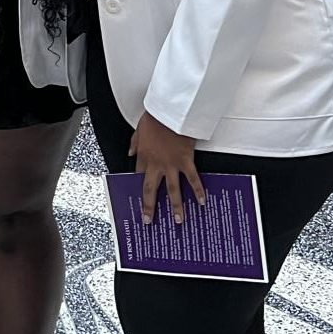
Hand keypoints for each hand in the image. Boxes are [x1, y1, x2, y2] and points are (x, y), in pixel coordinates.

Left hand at [130, 109, 205, 226]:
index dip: (138, 189)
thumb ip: (134, 143)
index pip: (139, 177)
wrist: (169, 112)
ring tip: (179, 219)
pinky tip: (202, 201)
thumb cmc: (155, 117)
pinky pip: (192, 179)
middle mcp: (156, 164)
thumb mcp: (138, 129)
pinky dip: (198, 190)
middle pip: (151, 190)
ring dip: (176, 206)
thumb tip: (130, 151)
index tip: (138, 199)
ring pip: (172, 190)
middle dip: (150, 207)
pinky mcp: (185, 161)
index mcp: (144, 156)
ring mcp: (171, 165)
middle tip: (149, 220)